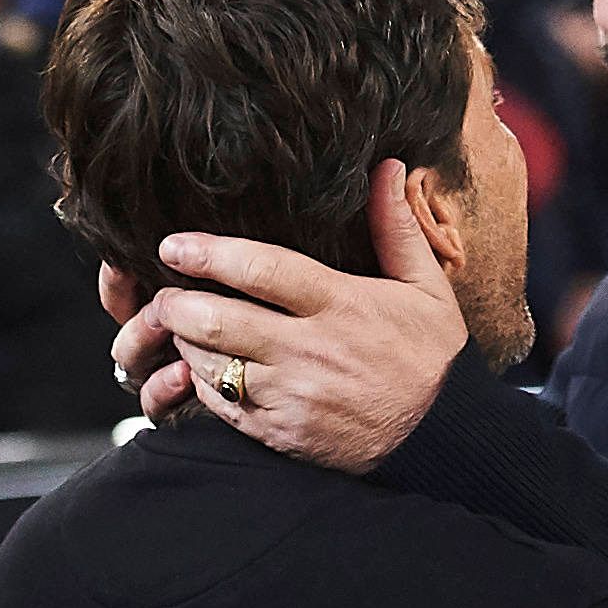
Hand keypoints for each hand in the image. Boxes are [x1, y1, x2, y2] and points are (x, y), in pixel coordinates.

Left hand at [121, 161, 469, 472]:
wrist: (443, 438)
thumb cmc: (432, 357)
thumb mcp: (427, 288)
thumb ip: (397, 228)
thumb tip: (388, 168)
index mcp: (341, 305)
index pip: (261, 270)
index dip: (209, 254)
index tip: (175, 245)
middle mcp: (309, 351)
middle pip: (219, 320)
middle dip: (176, 302)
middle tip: (164, 290)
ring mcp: (291, 396)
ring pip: (210, 364)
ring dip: (186, 342)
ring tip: (181, 326)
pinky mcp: (281, 433)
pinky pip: (221, 405)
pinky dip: (203, 384)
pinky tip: (205, 367)